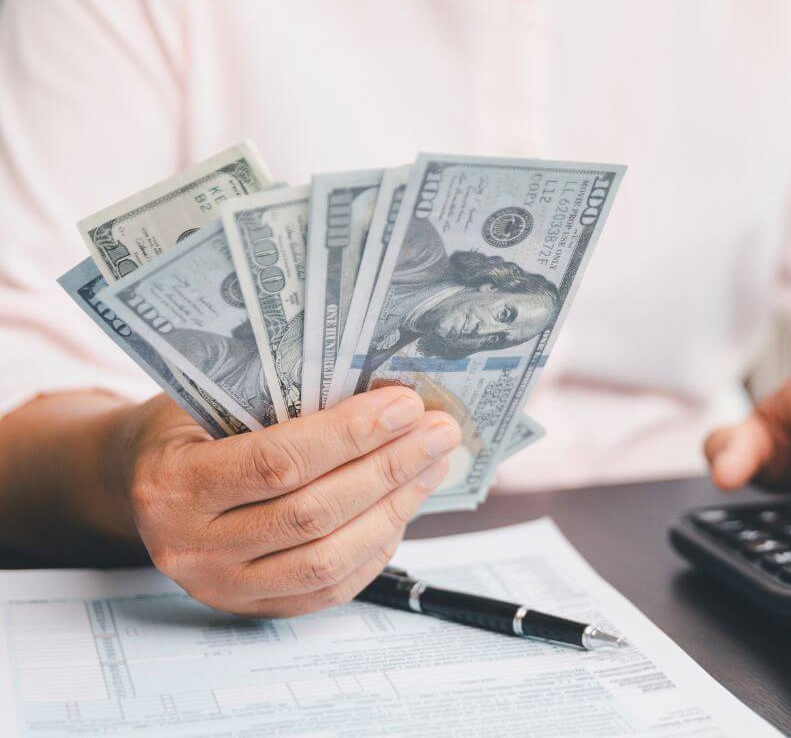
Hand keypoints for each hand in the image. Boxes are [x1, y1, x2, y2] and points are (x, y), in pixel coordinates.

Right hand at [113, 386, 460, 616]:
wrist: (142, 483)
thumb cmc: (188, 428)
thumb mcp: (211, 398)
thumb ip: (280, 399)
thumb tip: (381, 394)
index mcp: (174, 484)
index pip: (278, 462)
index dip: (350, 434)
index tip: (404, 406)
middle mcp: (192, 547)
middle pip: (313, 513)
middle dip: (388, 468)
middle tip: (437, 432)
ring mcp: (222, 587)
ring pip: (329, 556)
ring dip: (394, 507)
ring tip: (431, 465)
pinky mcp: (253, 608)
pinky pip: (330, 587)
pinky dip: (376, 547)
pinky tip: (403, 507)